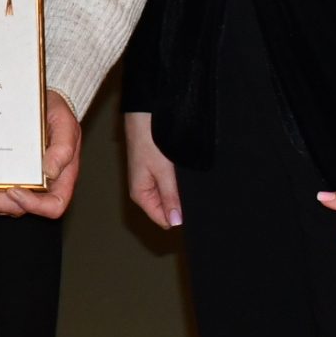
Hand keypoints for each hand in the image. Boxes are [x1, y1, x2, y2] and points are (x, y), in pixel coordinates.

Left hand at [0, 93, 81, 218]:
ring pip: (4, 203)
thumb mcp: (65, 124)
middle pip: (20, 207)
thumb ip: (63, 148)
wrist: (41, 101)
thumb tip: (51, 172)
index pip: (53, 205)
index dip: (34, 205)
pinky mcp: (8, 174)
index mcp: (61, 178)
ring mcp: (23, 181)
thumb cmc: (57, 113)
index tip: (14, 191)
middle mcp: (42, 185)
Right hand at [123, 110, 182, 229]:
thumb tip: (176, 222)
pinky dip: (180, 181)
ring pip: (171, 196)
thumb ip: (171, 197)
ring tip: (188, 179)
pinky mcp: (158, 169)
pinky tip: (185, 173)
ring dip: (181, 192)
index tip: (194, 210)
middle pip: (167, 209)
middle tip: (192, 191)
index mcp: (141, 194)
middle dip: (181, 204)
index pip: (164, 219)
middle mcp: (145, 190)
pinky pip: (170, 184)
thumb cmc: (148, 139)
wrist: (144, 114)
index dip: (179, 217)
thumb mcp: (163, 170)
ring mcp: (151, 179)